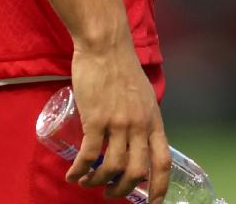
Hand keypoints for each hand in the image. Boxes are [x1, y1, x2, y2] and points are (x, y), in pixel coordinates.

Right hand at [67, 38, 169, 200]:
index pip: (162, 161)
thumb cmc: (122, 69)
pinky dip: (80, 170)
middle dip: (122, 190)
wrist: (105, 46)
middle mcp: (139, 125)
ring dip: (97, 181)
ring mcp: (118, 122)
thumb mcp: (143, 97)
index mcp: (154, 121)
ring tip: (87, 182)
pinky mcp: (96, 118)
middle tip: (109, 193)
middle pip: (136, 171)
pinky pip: (88, 155)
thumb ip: (142, 118)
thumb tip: (137, 140)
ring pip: (111, 167)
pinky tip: (73, 174)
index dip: (159, 187)